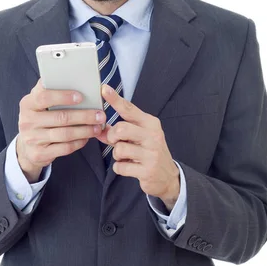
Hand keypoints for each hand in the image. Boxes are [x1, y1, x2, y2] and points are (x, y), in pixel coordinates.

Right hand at [16, 79, 105, 181]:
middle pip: (60, 117)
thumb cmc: (39, 119)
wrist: (26, 147)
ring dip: (85, 130)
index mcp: (28, 103)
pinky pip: (64, 148)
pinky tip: (87, 137)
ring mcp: (32, 139)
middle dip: (84, 116)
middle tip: (100, 114)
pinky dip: (79, 142)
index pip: (44, 97)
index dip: (64, 96)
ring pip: (65, 134)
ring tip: (98, 127)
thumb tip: (73, 76)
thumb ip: (50, 90)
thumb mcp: (38, 103)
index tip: (81, 96)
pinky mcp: (39, 153)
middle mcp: (27, 121)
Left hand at [96, 84, 179, 208]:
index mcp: (150, 123)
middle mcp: (153, 136)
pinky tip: (129, 167)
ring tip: (126, 157)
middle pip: (121, 129)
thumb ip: (118, 133)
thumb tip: (99, 129)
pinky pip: (121, 166)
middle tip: (116, 142)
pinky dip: (120, 168)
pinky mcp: (147, 170)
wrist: (167, 176)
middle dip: (112, 137)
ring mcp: (151, 153)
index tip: (103, 89)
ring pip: (119, 149)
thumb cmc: (148, 152)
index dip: (115, 99)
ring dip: (117, 155)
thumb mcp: (137, 138)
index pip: (129, 109)